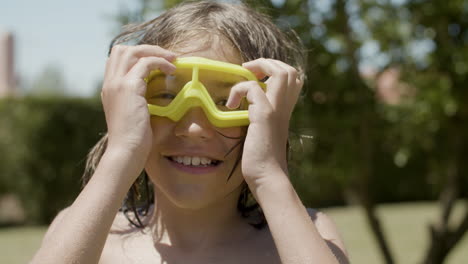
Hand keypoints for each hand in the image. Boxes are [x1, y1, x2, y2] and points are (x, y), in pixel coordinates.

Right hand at [101, 44, 175, 169]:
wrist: (126, 152)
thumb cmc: (135, 141)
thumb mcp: (137, 117)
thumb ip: (145, 104)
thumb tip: (167, 98)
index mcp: (110, 90)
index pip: (117, 60)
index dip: (137, 56)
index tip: (158, 62)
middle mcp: (110, 84)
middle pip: (121, 50)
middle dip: (146, 48)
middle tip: (167, 56)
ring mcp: (116, 84)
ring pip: (132, 51)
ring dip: (155, 51)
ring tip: (172, 59)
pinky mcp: (128, 87)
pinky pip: (145, 63)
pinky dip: (161, 62)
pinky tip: (172, 70)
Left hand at [226, 58, 302, 187]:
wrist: (268, 178)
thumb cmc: (262, 161)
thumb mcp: (262, 133)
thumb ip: (259, 119)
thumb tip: (245, 111)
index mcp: (284, 110)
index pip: (292, 78)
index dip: (274, 69)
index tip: (255, 77)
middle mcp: (284, 107)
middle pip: (289, 70)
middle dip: (267, 63)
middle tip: (249, 73)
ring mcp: (276, 110)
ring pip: (280, 72)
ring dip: (259, 68)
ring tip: (243, 78)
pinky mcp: (264, 116)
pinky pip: (253, 88)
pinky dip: (238, 90)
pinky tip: (230, 105)